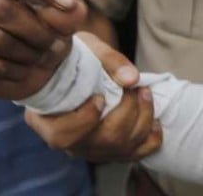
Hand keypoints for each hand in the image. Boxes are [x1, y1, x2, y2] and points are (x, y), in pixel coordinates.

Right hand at [0, 0, 85, 99]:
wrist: (27, 64)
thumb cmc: (44, 31)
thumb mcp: (61, 19)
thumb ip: (70, 11)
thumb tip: (71, 8)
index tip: (70, 4)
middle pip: (3, 10)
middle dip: (38, 32)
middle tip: (58, 46)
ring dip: (30, 53)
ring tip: (44, 57)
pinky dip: (16, 70)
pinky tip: (26, 70)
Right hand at [25, 32, 160, 161]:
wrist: (79, 64)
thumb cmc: (77, 55)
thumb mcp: (88, 48)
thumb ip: (108, 61)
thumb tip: (132, 79)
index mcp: (47, 119)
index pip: (63, 136)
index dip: (86, 120)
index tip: (100, 97)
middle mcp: (67, 140)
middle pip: (102, 141)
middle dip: (127, 111)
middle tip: (136, 88)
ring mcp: (89, 148)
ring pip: (121, 148)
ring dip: (143, 119)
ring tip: (145, 92)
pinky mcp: (110, 149)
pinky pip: (134, 154)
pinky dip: (150, 140)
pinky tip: (155, 121)